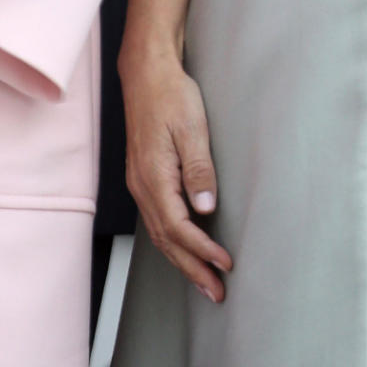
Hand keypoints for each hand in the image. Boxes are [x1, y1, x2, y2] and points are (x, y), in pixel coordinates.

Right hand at [121, 41, 232, 301]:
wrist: (146, 74)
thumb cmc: (171, 96)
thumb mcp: (192, 127)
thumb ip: (199, 169)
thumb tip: (206, 208)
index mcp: (154, 177)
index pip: (178, 228)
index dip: (202, 250)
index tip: (226, 265)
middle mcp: (142, 186)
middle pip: (167, 241)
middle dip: (192, 269)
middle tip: (216, 293)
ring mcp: (140, 184)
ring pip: (160, 235)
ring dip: (183, 260)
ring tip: (204, 281)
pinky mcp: (144, 178)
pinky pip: (157, 221)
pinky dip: (173, 242)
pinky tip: (186, 249)